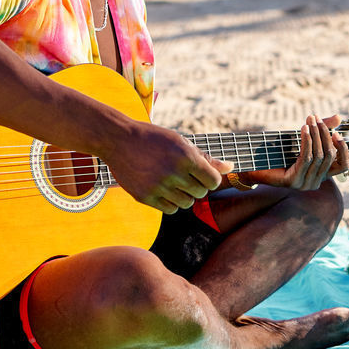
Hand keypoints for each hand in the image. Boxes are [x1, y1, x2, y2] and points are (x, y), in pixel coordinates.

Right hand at [102, 121, 231, 213]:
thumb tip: (230, 167)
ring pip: (186, 203)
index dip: (210, 178)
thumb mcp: (181, 142)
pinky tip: (162, 188)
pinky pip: (170, 209)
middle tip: (183, 174)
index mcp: (185, 156)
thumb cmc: (153, 138)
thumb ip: (206, 158)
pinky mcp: (145, 197)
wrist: (118, 140)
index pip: (213, 181)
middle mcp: (174, 173)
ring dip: (184, 195)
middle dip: (196, 185)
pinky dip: (170, 202)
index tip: (201, 173)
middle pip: (200, 193)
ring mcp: (158, 187)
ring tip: (172, 180)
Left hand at [250, 115, 348, 189]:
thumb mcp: (304, 139)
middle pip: (329, 156)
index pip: (344, 166)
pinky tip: (303, 129)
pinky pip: (306, 158)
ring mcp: (305, 184)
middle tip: (316, 118)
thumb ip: (321, 130)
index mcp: (321, 175)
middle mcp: (316, 182)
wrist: (255, 165)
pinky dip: (306, 141)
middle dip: (324, 134)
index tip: (337, 133)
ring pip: (318, 156)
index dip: (344, 150)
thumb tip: (338, 117)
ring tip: (310, 120)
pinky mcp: (293, 182)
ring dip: (315, 134)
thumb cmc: (280, 152)